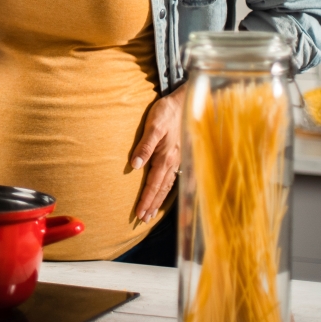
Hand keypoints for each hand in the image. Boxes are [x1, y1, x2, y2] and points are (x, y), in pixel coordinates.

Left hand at [131, 85, 186, 221]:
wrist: (185, 102)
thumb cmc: (166, 112)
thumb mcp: (153, 125)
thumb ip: (145, 146)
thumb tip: (135, 166)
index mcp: (165, 157)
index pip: (153, 184)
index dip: (146, 200)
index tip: (139, 214)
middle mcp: (173, 162)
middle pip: (161, 189)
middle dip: (152, 205)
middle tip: (143, 219)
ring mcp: (178, 160)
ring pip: (167, 185)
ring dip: (159, 200)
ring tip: (151, 213)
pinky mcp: (179, 155)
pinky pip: (173, 178)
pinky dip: (167, 190)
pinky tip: (165, 193)